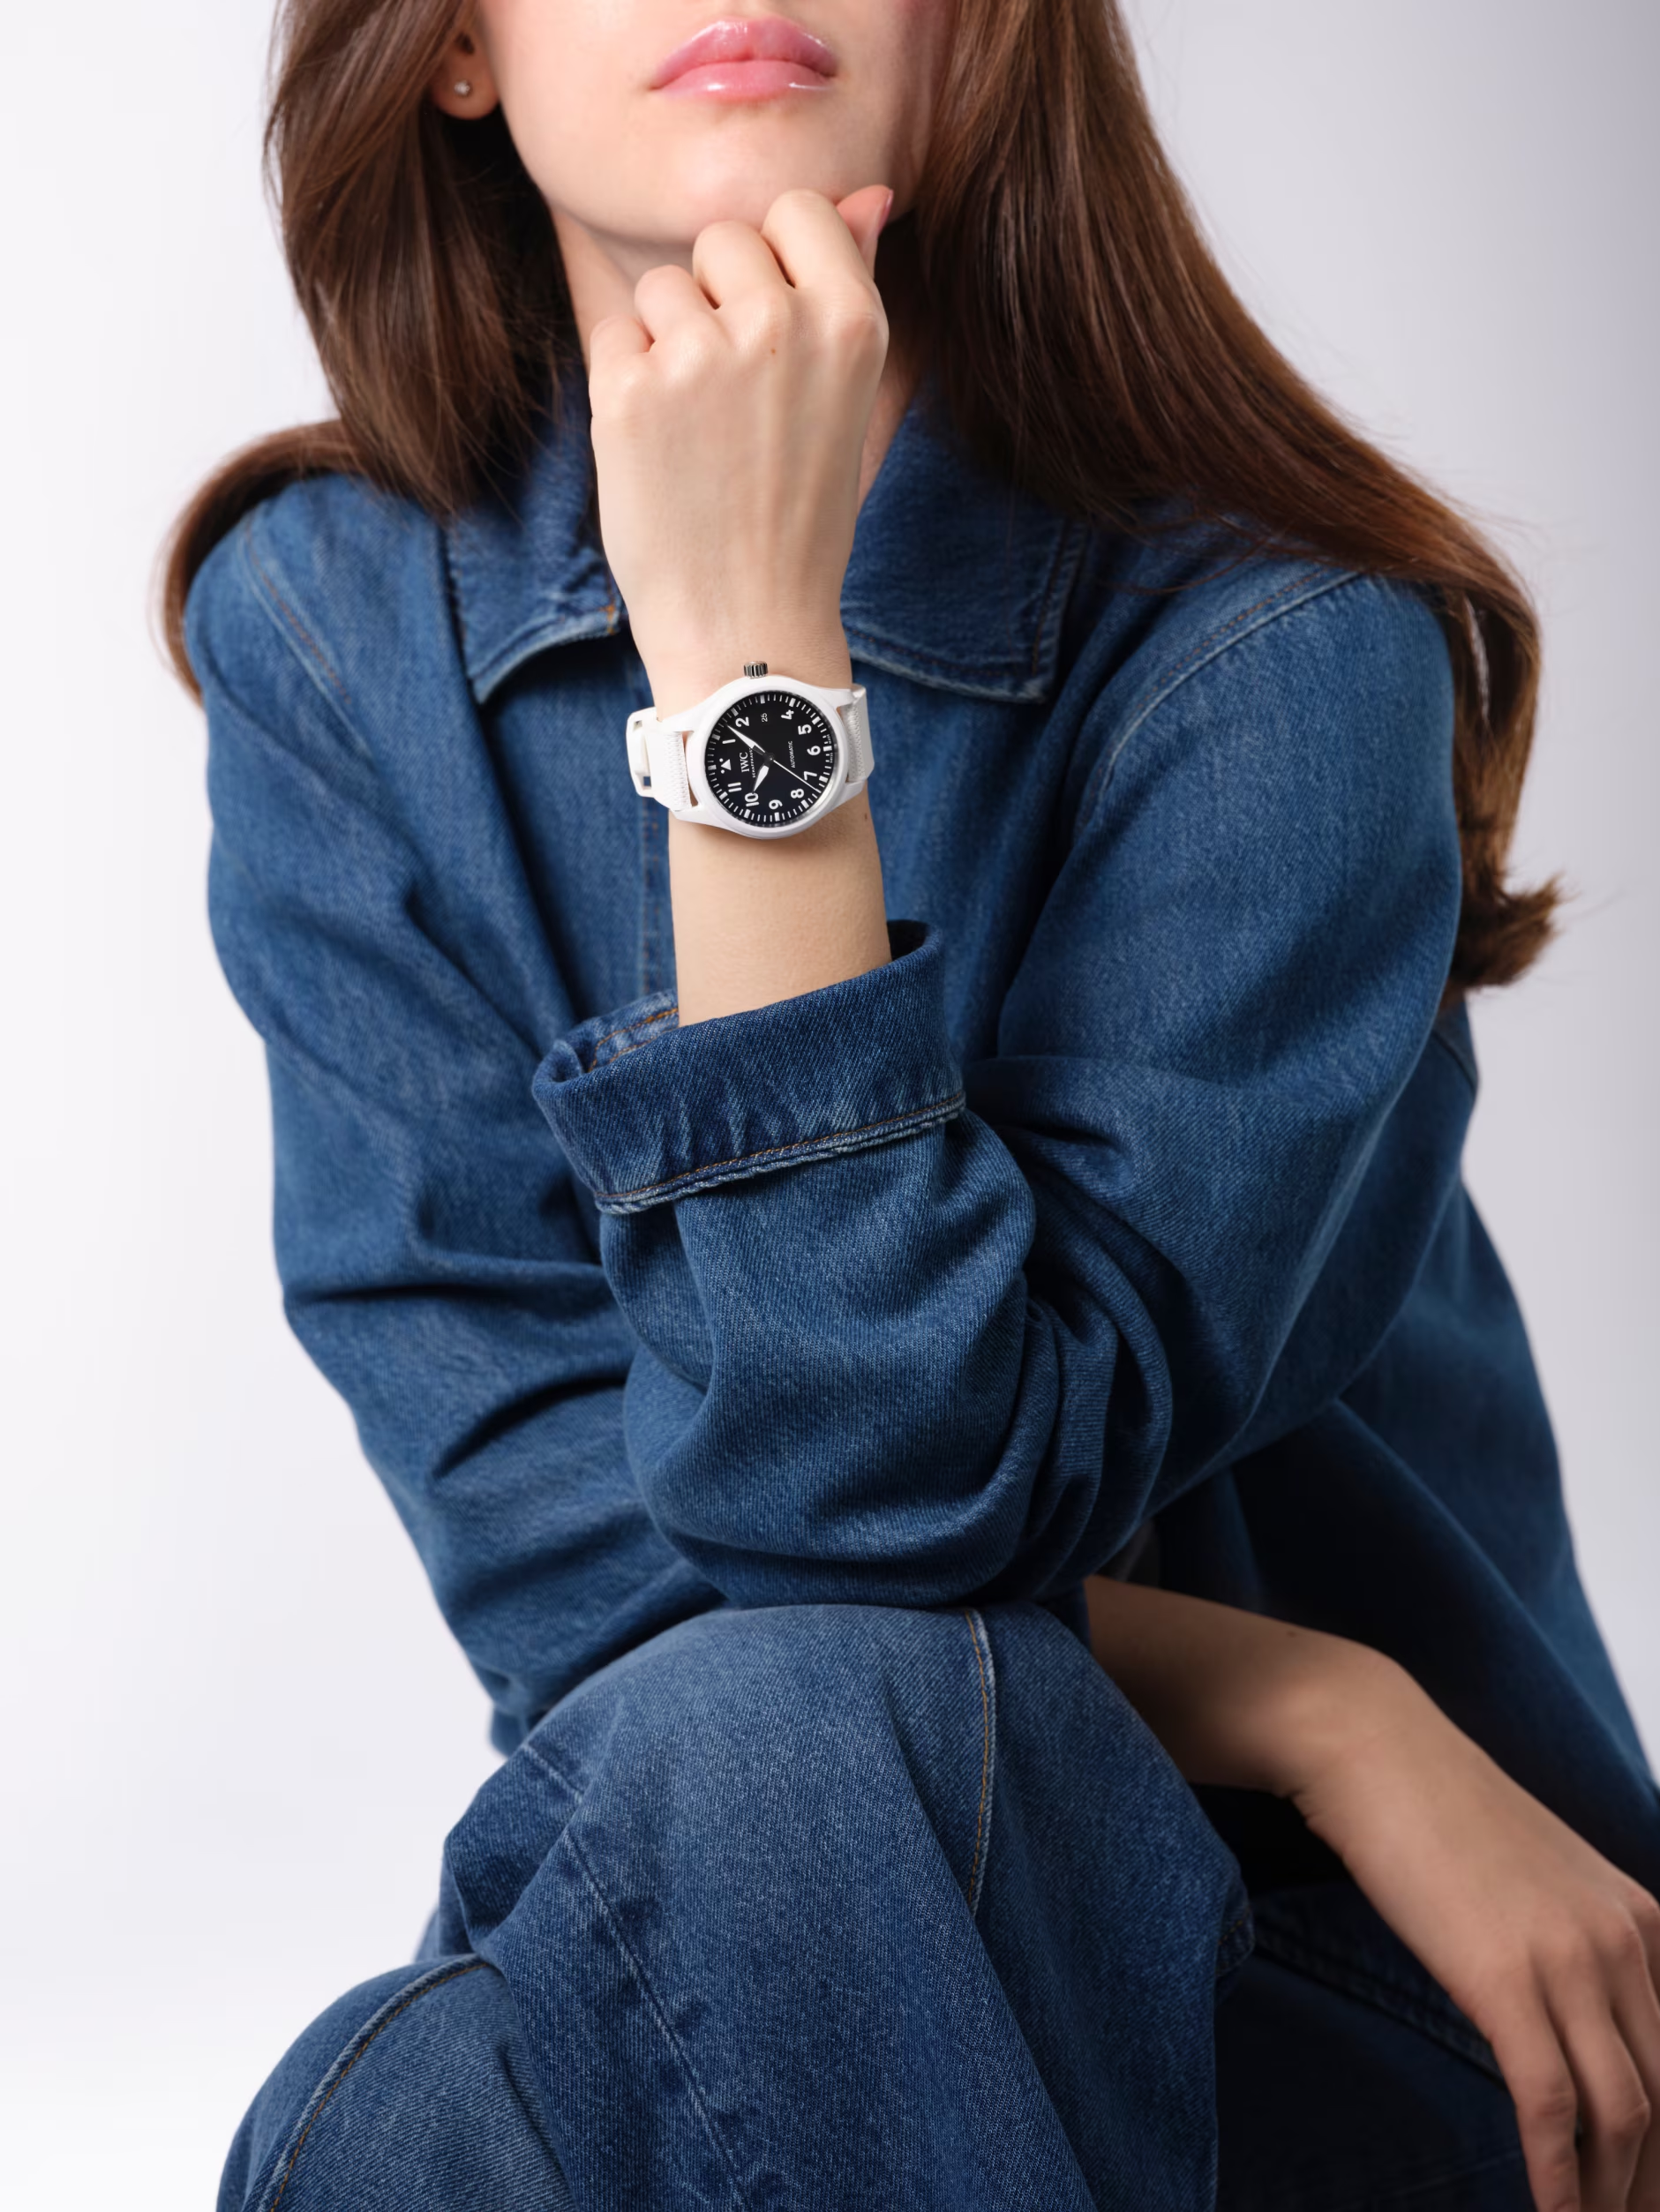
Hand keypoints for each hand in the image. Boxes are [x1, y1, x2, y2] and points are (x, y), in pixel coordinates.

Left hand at [586, 184, 893, 711]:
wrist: (749, 629)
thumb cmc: (801, 518)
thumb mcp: (851, 402)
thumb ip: (851, 286)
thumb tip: (869, 195)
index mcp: (852, 322)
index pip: (798, 208)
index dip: (775, 265)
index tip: (776, 335)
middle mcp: (781, 325)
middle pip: (722, 241)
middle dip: (717, 303)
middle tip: (737, 403)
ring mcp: (701, 356)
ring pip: (662, 288)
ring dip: (667, 345)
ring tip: (699, 433)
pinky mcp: (628, 392)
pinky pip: (613, 335)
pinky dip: (625, 387)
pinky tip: (660, 451)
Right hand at [1289, 1661, 1659, 2211]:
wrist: (1375, 1749)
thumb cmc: (1442, 1814)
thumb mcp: (1542, 1882)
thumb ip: (1578, 1950)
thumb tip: (1578, 2033)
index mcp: (1644, 1921)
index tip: (1650, 2190)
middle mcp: (1627, 1943)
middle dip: (1651, 2181)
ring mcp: (1569, 1960)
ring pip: (1625, 2115)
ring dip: (1610, 2194)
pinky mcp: (1505, 1979)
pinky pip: (1552, 2105)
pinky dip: (1559, 2176)